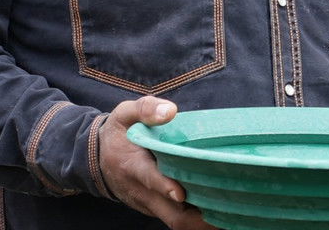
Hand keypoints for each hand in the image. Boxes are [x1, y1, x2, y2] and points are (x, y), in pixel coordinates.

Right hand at [99, 95, 215, 229]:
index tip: (182, 192)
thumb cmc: (118, 133)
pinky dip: (196, 217)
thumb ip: (145, 109)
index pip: (150, 180)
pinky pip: (176, 218)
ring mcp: (149, 203)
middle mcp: (142, 191)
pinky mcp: (155, 208)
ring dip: (202, 220)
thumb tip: (170, 111)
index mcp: (134, 165)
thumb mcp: (124, 113)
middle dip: (198, 218)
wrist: (96, 158)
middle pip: (171, 214)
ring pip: (177, 220)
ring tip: (232, 212)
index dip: (166, 187)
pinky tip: (220, 208)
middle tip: (228, 209)